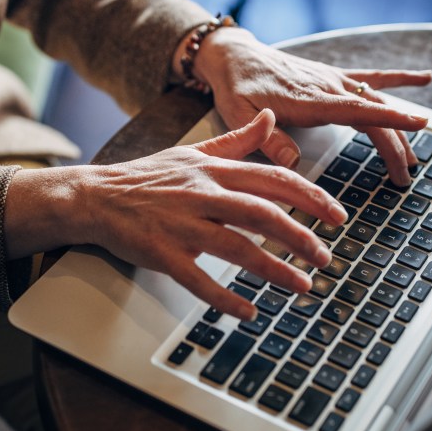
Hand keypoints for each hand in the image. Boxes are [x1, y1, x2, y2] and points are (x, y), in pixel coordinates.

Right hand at [5, 110, 345, 319]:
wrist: (93, 196)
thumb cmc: (145, 178)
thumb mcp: (193, 153)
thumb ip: (236, 139)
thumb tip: (271, 118)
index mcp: (213, 170)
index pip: (272, 179)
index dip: (311, 197)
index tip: (337, 215)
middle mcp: (202, 195)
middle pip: (262, 213)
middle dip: (300, 236)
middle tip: (326, 256)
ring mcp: (182, 226)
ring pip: (237, 248)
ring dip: (274, 269)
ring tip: (302, 286)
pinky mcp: (163, 254)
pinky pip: (199, 280)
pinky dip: (226, 298)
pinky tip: (249, 312)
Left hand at [188, 27, 431, 184]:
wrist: (234, 57)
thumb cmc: (237, 87)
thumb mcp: (239, 116)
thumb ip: (267, 140)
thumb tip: (294, 162)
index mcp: (309, 99)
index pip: (358, 110)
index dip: (389, 119)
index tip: (419, 124)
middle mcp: (327, 87)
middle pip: (373, 116)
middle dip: (395, 145)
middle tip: (404, 177)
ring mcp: (333, 80)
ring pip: (376, 103)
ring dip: (398, 128)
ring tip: (412, 158)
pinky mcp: (332, 76)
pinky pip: (371, 77)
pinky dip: (399, 78)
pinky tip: (425, 77)